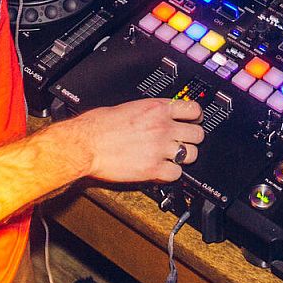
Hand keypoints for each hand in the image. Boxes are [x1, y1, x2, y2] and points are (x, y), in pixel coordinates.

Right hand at [62, 98, 203, 183]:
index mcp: (156, 108)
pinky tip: (162, 171)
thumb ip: (147, 111)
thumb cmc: (97, 126)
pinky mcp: (153, 169)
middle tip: (183, 142)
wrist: (85, 144)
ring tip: (172, 158)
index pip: (193, 109)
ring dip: (184, 158)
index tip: (193, 121)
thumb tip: (154, 114)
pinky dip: (171, 175)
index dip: (195, 117)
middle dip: (191, 139)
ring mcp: (160, 148)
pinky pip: (176, 174)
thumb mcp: (127, 107)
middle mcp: (162, 127)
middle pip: (198, 134)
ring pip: (191, 155)